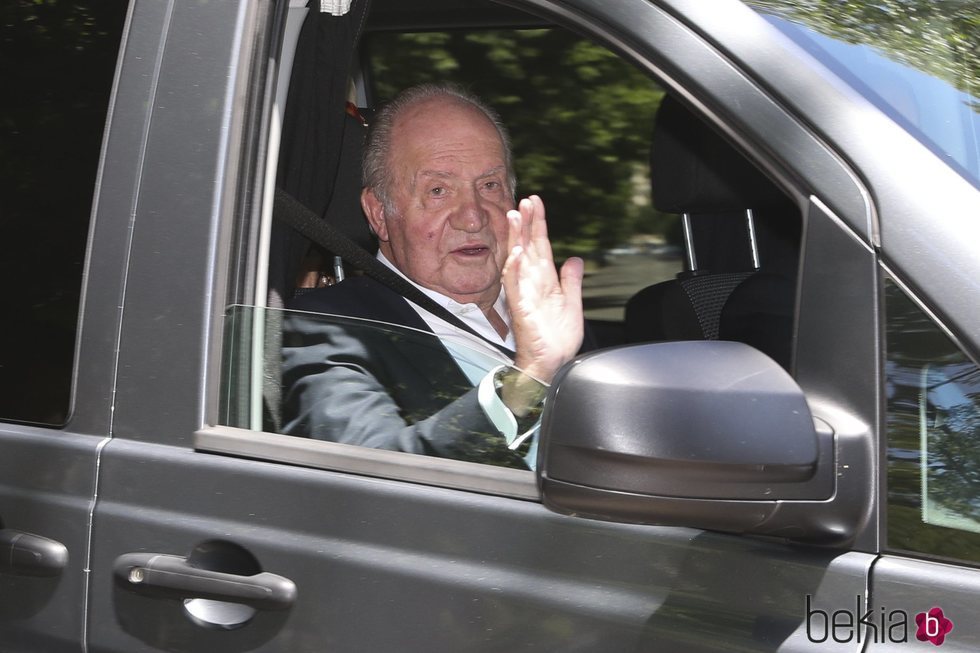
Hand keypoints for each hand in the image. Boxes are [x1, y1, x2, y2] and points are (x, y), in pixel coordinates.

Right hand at [502, 195, 583, 383]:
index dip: (538, 223)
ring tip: (515, 217)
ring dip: (515, 238)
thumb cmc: (557, 338)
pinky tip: (516, 255)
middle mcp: (532, 283)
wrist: (552, 362)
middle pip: (526, 246)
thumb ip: (572, 280)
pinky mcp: (521, 309)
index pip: (540, 245)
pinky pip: (515, 286)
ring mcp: (524, 294)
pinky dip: (515, 270)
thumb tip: (575, 259)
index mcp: (544, 280)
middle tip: (524, 201)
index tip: (535, 202)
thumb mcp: (572, 303)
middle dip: (525, 223)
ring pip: (517, 260)